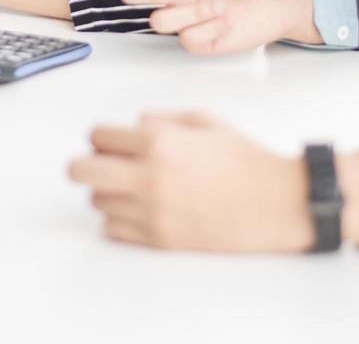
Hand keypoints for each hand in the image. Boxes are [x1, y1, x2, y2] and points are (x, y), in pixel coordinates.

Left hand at [67, 112, 312, 252]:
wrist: (277, 203)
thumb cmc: (246, 160)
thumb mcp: (206, 120)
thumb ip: (163, 119)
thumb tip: (134, 125)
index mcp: (160, 141)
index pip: (98, 136)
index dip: (103, 137)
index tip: (110, 142)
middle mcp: (149, 176)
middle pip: (81, 171)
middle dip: (86, 164)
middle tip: (102, 164)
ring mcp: (152, 211)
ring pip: (97, 201)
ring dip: (108, 192)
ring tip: (133, 188)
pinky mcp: (160, 239)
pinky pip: (113, 229)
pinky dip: (119, 219)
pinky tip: (141, 210)